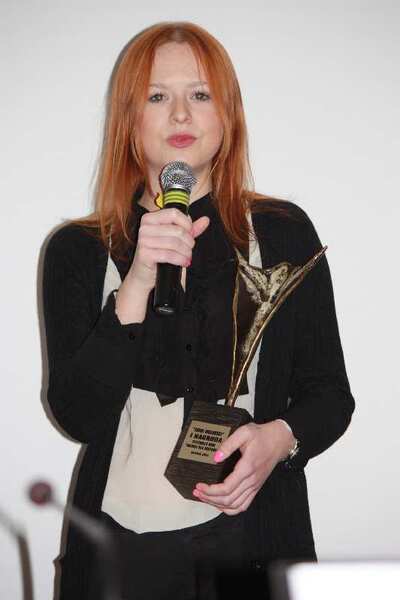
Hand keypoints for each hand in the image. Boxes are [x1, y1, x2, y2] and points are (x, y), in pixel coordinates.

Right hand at [115, 208, 208, 323]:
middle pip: (177, 230)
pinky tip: (184, 262)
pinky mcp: (144, 254)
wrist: (144, 274)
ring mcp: (143, 241)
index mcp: (150, 218)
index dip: (187, 224)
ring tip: (187, 257)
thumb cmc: (158, 255)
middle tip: (189, 249)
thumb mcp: (175, 239)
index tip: (191, 233)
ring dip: (186, 252)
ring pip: (175, 243)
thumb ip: (189, 229)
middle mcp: (144, 227)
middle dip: (189, 241)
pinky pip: (169, 255)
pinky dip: (180, 259)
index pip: (174, 213)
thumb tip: (205, 220)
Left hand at [192, 420, 295, 514]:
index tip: (199, 485)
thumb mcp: (244, 432)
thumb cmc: (262, 436)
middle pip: (228, 499)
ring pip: (235, 506)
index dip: (210, 490)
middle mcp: (252, 481)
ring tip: (205, 497)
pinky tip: (220, 503)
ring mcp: (255, 486)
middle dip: (209, 498)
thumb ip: (228, 444)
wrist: (280, 441)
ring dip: (218, 505)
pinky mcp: (256, 487)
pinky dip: (230, 509)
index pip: (226, 488)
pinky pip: (243, 505)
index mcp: (247, 468)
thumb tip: (215, 457)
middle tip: (197, 491)